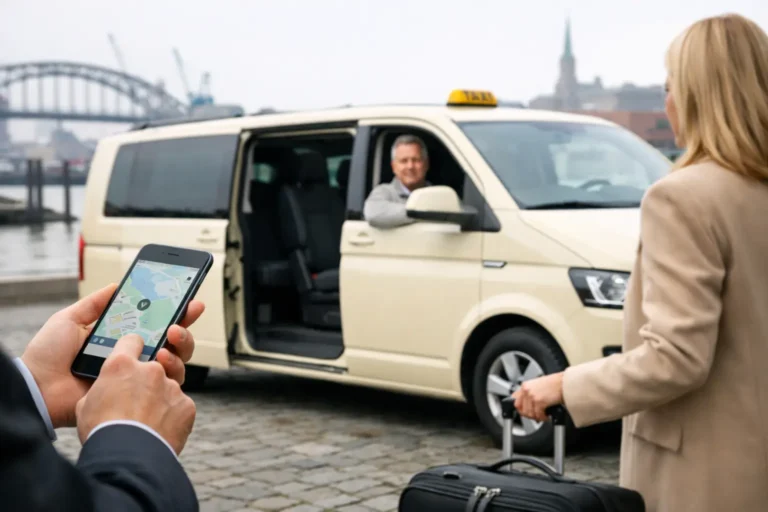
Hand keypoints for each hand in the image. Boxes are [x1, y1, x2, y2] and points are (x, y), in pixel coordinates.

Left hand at [20, 283, 204, 427]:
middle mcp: (133, 358)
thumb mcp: (69, 320)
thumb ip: (93, 303)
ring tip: (170, 337)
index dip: (174, 313)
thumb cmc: (48, 356)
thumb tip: (116, 286)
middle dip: (185, 327)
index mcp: (119, 340)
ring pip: (175, 362)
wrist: (38, 389)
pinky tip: (161, 359)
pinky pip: (165, 385)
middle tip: (185, 316)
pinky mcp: (136, 396)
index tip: (188, 300)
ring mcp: (136, 378)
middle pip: (172, 343)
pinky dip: (171, 370)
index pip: (154, 324)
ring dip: (181, 347)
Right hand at [76, 335, 196, 454]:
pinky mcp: (186, 405)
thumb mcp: (85, 405)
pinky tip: (160, 431)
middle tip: (137, 401)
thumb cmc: (101, 432)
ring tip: (147, 422)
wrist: (128, 458)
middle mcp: (150, 370)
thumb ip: (101, 389)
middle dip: (147, 381)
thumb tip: (108, 391)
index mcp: (121, 365)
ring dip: (160, 401)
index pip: (131, 341)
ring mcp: (171, 386)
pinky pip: (180, 407)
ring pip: (168, 389)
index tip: (133, 354)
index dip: (132, 347)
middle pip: (153, 367)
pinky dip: (172, 416)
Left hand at [510, 372, 564, 421]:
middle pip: (522, 409)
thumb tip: (526, 404)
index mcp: (525, 386)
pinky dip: (543, 417)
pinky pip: (538, 414)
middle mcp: (527, 390)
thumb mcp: (538, 386)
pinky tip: (547, 415)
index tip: (525, 413)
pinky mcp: (539, 401)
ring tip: (543, 416)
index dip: (521, 410)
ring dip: (537, 417)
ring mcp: (532, 395)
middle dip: (530, 415)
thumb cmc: (554, 384)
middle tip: (537, 416)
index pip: (516, 401)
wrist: (565, 383)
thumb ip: (529, 393)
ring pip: (530, 414)